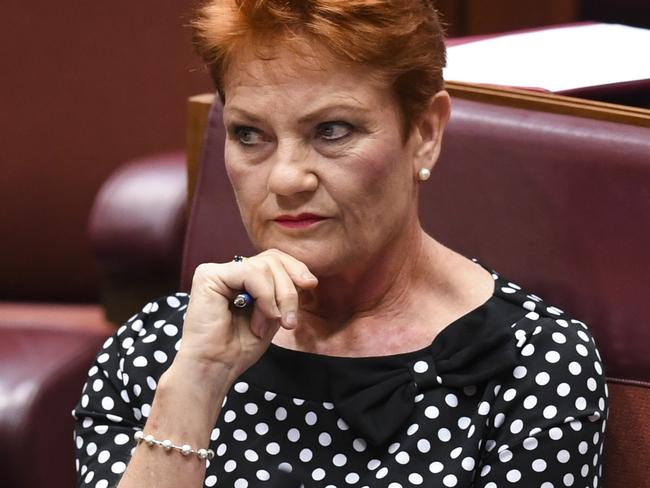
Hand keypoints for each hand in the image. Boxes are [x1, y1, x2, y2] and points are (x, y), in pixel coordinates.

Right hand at [176, 249, 317, 380]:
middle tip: (289, 321)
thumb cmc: (239, 347)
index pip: (274, 259)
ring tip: (265, 325)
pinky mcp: (208, 276)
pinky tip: (259, 319)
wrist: (215, 367)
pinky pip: (250, 273)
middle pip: (272, 259)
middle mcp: (229, 271)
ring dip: (275, 299)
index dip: (295, 268)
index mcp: (243, 279)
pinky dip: (264, 296)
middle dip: (288, 290)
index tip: (311, 285)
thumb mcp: (273, 315)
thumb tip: (307, 277)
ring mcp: (217, 271)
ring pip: (264, 266)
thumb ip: (283, 293)